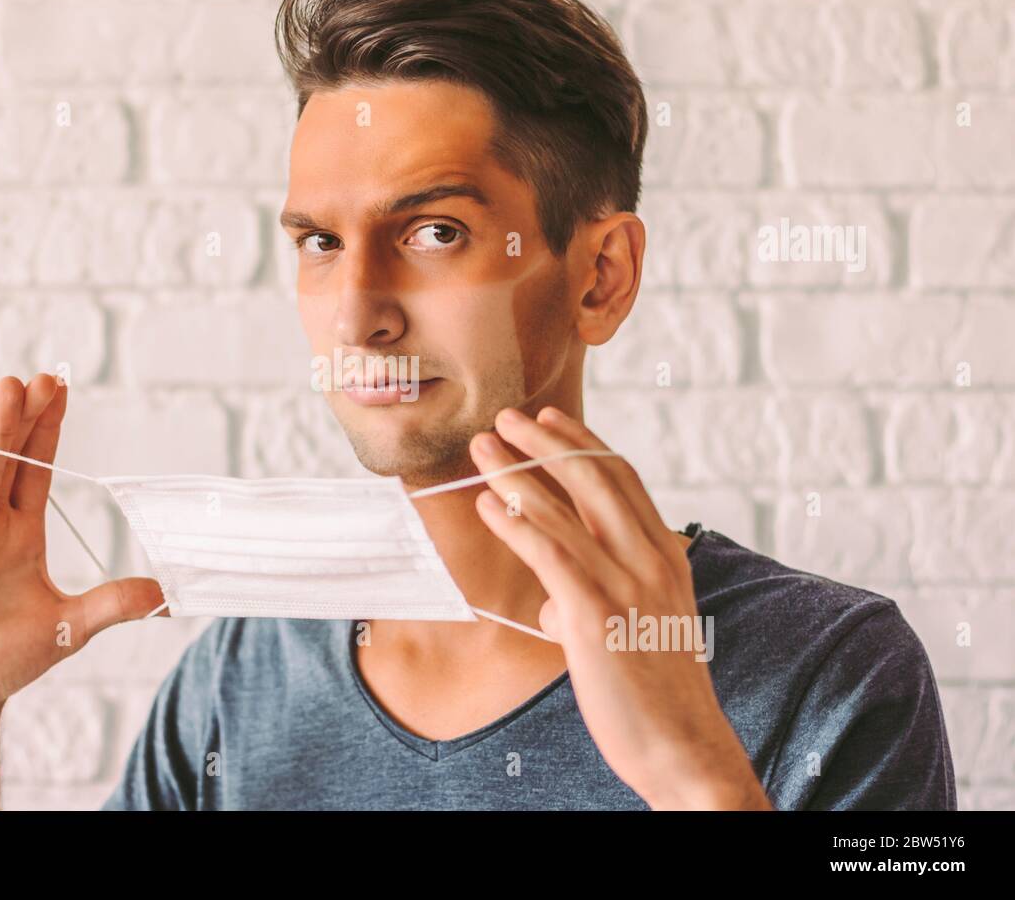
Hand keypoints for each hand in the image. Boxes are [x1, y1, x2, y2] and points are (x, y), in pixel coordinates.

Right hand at [0, 375, 163, 715]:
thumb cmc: (7, 659)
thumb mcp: (70, 626)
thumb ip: (112, 604)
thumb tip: (163, 593)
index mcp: (22, 534)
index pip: (39, 469)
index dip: (48, 429)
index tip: (60, 389)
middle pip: (10, 460)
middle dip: (24, 417)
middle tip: (41, 376)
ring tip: (11, 391)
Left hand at [469, 405, 770, 809]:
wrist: (683, 747)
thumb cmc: (657, 693)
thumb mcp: (640, 630)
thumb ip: (597, 600)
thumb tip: (552, 604)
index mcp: (666, 555)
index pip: (623, 479)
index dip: (582, 443)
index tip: (549, 419)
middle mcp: (650, 559)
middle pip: (592, 478)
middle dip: (544, 441)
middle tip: (505, 417)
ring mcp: (625, 585)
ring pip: (564, 510)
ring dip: (516, 471)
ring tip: (482, 448)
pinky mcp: (595, 616)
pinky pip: (549, 555)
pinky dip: (515, 523)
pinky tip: (488, 505)